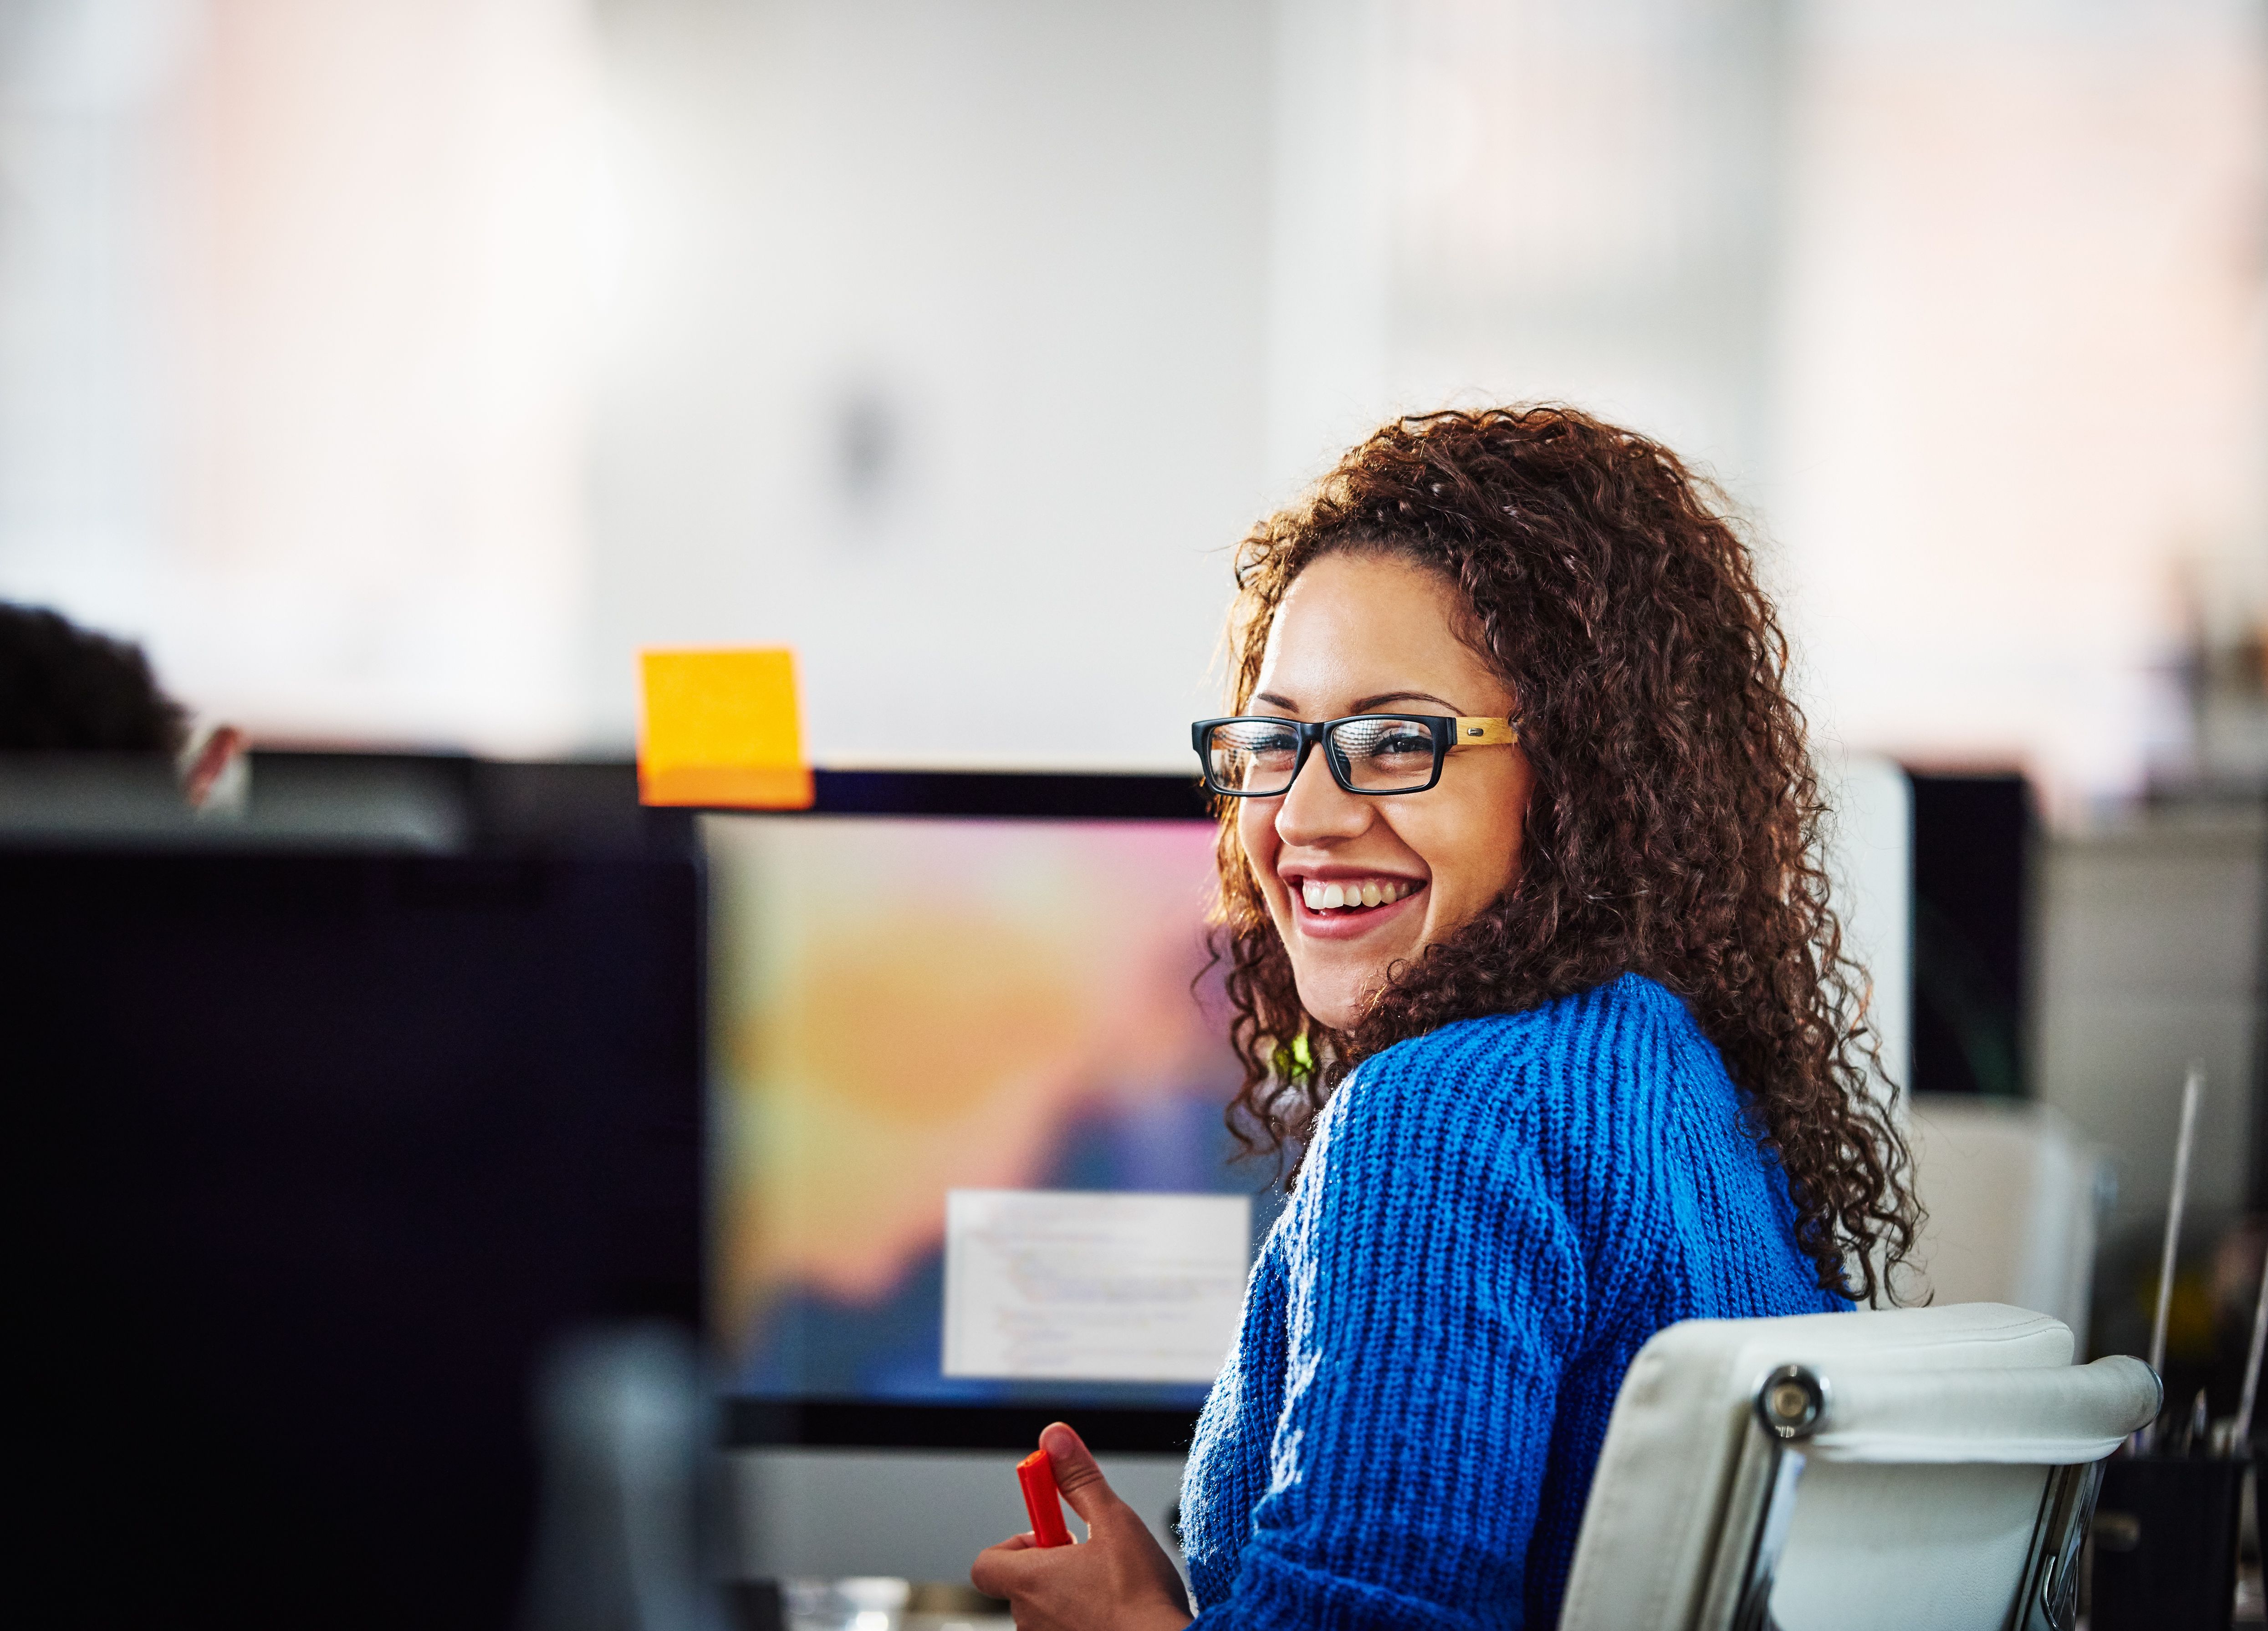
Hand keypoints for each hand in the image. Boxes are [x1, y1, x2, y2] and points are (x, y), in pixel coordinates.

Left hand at [971, 1422, 1192, 1630]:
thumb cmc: (1141, 1595)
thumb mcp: (1113, 1521)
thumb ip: (1079, 1479)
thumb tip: (1054, 1437)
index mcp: (1029, 1581)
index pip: (986, 1564)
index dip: (1013, 1544)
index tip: (1050, 1534)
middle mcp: (1028, 1620)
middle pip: (1022, 1584)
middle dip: (1052, 1567)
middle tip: (1093, 1560)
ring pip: (1046, 1612)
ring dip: (1069, 1596)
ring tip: (1111, 1590)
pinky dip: (1082, 1621)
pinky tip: (1115, 1616)